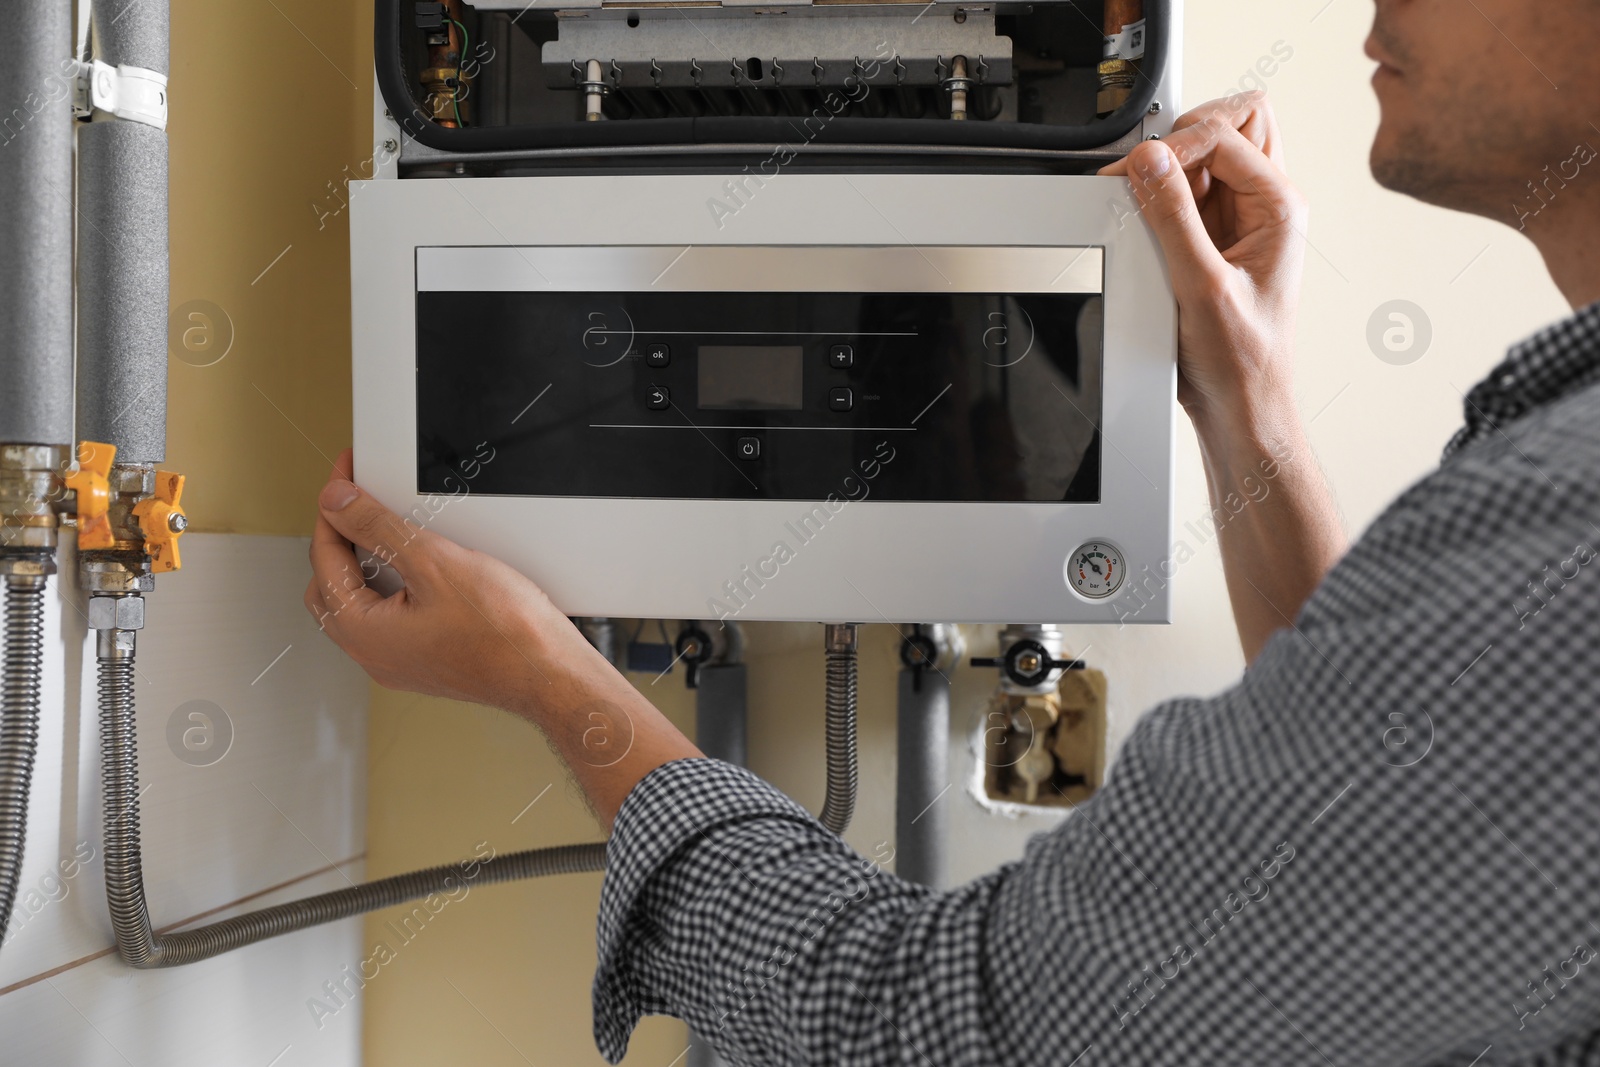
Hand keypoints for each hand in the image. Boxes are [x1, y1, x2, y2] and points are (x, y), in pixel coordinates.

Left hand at [303, 449, 595, 709]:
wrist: (549, 673)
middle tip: (358, 504)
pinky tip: (424, 567)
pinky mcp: (427, 660)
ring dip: (369, 564)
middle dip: (341, 540)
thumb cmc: (504, 633)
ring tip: (392, 530)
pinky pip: (393, 618)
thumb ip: (378, 528)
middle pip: (332, 586)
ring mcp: (401, 661)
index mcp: (363, 633)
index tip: (345, 481)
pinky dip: (396, 585)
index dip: (333, 511)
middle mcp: (374, 654)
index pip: (324, 559)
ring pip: (363, 602)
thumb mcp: (434, 562)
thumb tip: (337, 503)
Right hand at [1100, 91, 1306, 426]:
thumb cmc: (1240, 360)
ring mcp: (1242, 218)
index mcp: (1279, 207)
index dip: (1176, 144)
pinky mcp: (1216, 236)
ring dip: (1174, 167)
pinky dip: (1164, 196)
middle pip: (1233, 122)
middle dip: (1185, 137)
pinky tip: (1150, 226)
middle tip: (1152, 174)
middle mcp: (1266, 204)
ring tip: (1149, 204)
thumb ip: (1172, 218)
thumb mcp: (1200, 286)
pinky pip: (1190, 190)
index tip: (1139, 172)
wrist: (1241, 404)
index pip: (1227, 133)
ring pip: (1211, 151)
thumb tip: (1150, 161)